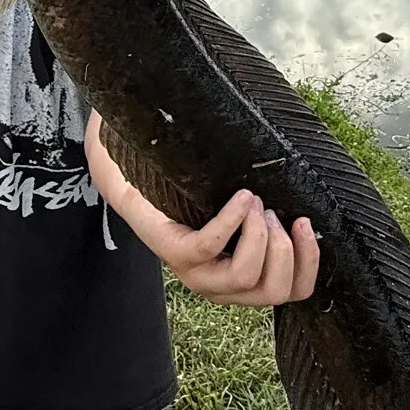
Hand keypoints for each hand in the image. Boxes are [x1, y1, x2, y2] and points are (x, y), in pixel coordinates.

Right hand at [85, 111, 318, 305]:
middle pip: (242, 278)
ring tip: (277, 214)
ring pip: (271, 291)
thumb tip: (102, 117)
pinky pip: (295, 289)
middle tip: (260, 203)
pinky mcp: (262, 283)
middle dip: (260, 238)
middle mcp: (202, 278)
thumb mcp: (123, 166)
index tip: (245, 194)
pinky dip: (308, 261)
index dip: (225, 227)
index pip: (196, 252)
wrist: (182, 207)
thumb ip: (108, 152)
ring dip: (283, 250)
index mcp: (171, 248)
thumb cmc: (157, 181)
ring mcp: (234, 287)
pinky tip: (304, 226)